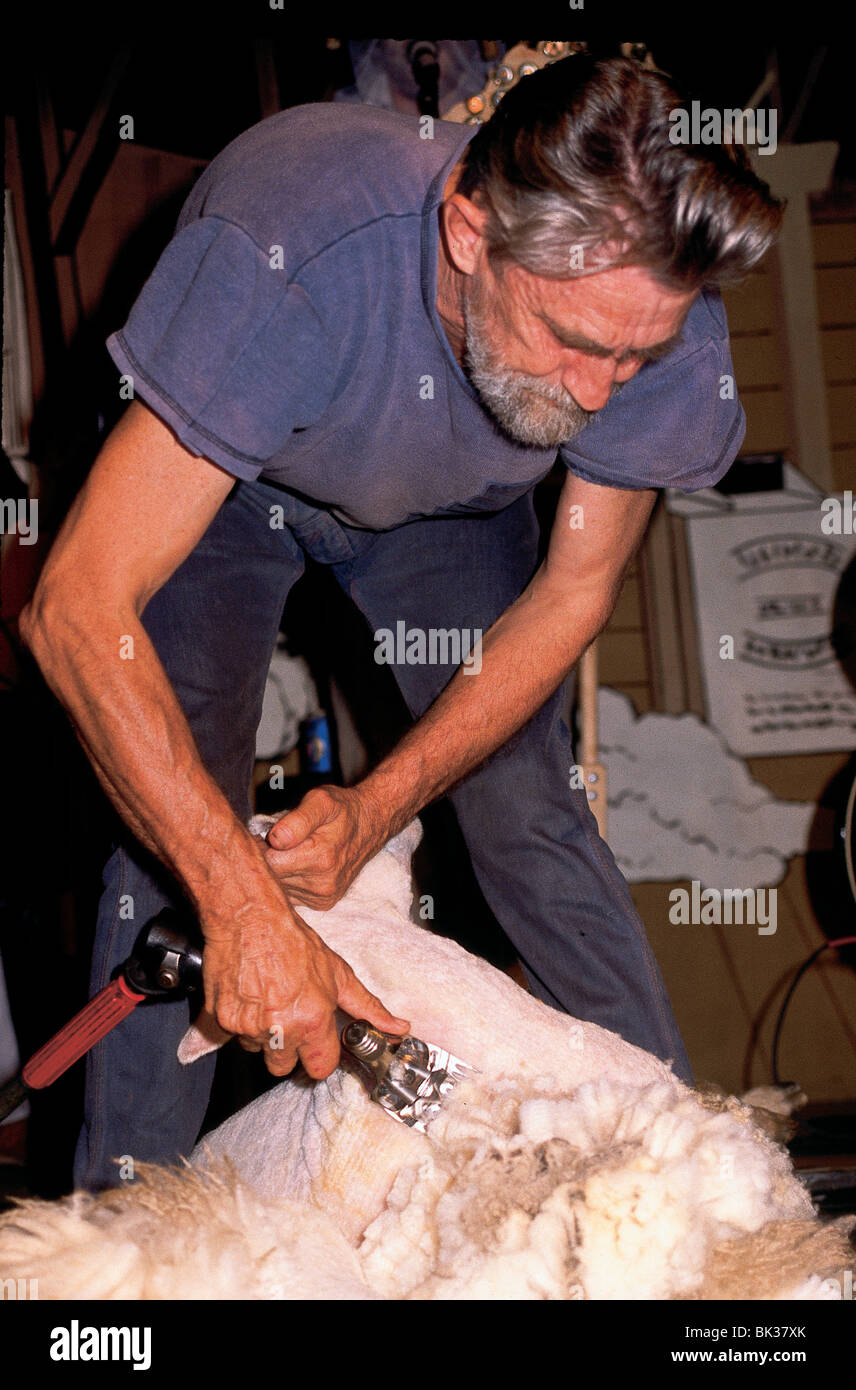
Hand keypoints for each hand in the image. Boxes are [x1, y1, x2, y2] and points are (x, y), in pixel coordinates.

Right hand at [202, 889, 408, 1077]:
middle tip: (290, 1019)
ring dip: (263, 1035)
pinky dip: (239, 1022)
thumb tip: (398, 1028)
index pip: (320, 1068)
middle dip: (289, 1049)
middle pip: (283, 1067)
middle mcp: (279, 1029)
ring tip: (268, 1001)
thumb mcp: (337, 972)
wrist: (247, 917)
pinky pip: (232, 1037)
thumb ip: (367, 1007)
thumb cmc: (292, 940)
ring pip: (257, 1051)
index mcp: (311, 1019)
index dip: (321, 1056)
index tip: (318, 1045)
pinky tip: (250, 997)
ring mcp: (246, 1027)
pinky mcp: (220, 1020)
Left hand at [260, 784, 384, 908]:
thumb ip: (297, 820)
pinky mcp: (322, 904)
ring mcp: (323, 897)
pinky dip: (289, 881)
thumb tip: (275, 839)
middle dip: (270, 858)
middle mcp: (322, 884)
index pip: (268, 862)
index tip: (267, 833)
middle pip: (272, 877)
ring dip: (279, 871)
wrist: (370, 824)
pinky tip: (298, 865)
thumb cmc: (341, 809)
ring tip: (293, 852)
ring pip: (280, 888)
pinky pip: (290, 895)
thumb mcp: (320, 801)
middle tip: (281, 841)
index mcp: (320, 858)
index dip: (261, 846)